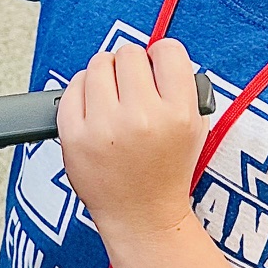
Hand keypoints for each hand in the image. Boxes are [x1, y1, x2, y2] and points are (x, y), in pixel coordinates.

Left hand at [57, 39, 209, 252]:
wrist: (141, 216)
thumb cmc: (166, 171)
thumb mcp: (194, 129)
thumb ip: (182, 88)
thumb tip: (156, 54)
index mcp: (177, 114)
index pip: (167, 51)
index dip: (161, 57)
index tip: (156, 68)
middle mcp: (141, 117)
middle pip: (129, 53)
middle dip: (131, 66)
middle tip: (132, 87)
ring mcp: (104, 126)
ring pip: (98, 64)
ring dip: (105, 74)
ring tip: (113, 97)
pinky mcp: (74, 135)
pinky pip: (72, 88)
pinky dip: (82, 92)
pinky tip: (94, 108)